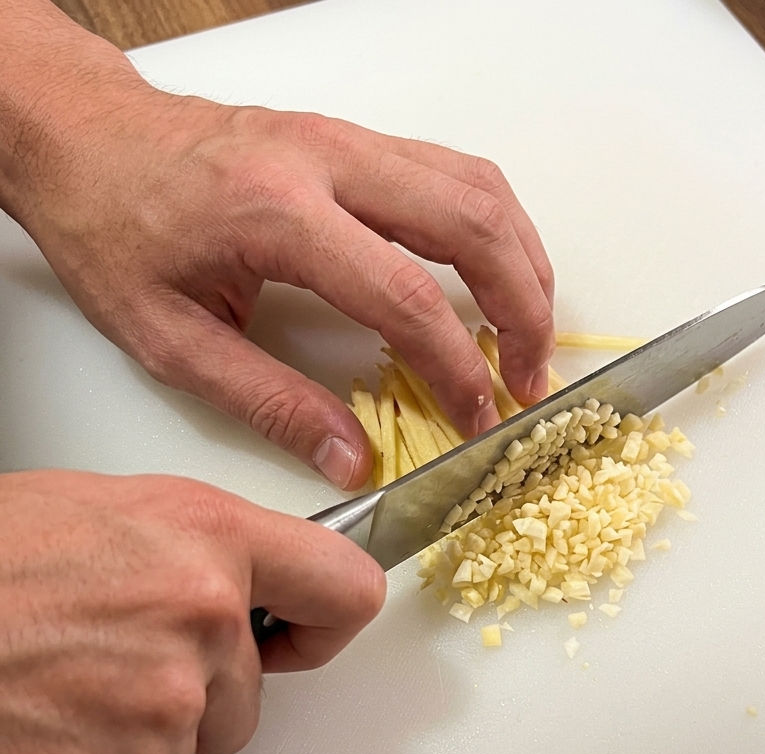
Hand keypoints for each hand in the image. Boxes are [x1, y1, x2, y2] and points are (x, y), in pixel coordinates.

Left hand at [0, 1, 555, 490]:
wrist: (88, 137)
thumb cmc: (114, 227)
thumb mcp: (172, 340)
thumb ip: (270, 403)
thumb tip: (350, 458)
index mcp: (277, 212)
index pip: (406, 297)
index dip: (458, 367)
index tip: (479, 415)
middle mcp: (328, 160)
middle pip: (471, 225)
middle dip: (522, 311)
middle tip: (528, 378)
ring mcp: (349, 139)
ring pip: (479, 188)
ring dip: (523, 265)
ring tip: (530, 335)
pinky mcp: (358, 140)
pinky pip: (457, 172)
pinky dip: (497, 228)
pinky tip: (500, 274)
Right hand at [0, 470, 384, 753]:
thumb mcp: (95, 514)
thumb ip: (190, 551)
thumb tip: (243, 585)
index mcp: (204, 541)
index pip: (343, 589)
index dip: (326, 623)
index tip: (301, 639)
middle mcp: (201, 627)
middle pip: (243, 701)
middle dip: (184, 699)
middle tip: (93, 668)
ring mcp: (162, 722)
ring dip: (123, 748)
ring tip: (42, 703)